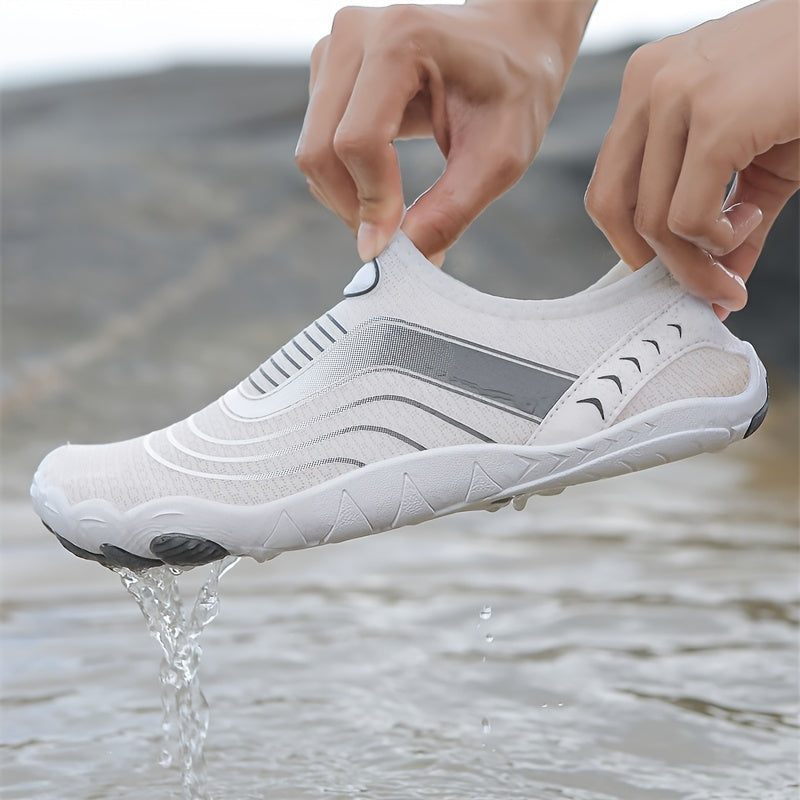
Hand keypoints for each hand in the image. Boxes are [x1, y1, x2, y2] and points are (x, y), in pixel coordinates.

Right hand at [296, 1, 593, 261]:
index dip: (372, 203)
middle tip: (394, 242)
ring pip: (313, 152)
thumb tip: (401, 258)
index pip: (358, 141)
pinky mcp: (328, 70)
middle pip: (321, 150)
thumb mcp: (498, 159)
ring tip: (395, 214)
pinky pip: (318, 144)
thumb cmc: (514, 92)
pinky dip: (345, 180)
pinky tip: (382, 186)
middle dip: (354, 209)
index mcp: (402, 40)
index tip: (395, 247)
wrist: (511, 42)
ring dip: (348, 199)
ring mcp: (334, 48)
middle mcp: (355, 33)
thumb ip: (450, 211)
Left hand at [585, 0, 799, 316]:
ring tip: (740, 243)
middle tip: (705, 286)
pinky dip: (717, 241)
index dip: (632, 243)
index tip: (673, 271)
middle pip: (611, 208)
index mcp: (644, 87)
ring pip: (651, 220)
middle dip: (656, 262)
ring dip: (696, 261)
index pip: (608, 187)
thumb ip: (722, 222)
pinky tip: (752, 219)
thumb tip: (712, 287)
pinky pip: (689, 217)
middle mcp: (647, 85)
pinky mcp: (718, 119)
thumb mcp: (753, 159)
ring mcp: (676, 97)